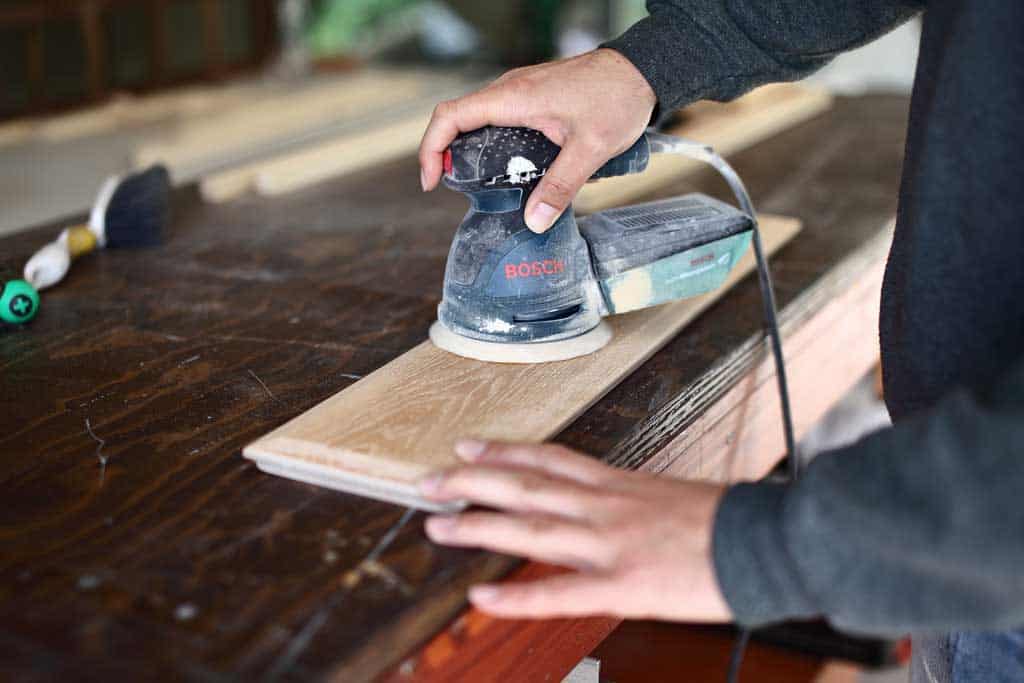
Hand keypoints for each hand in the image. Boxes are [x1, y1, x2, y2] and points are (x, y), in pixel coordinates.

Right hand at [418, 49, 656, 232]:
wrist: (642, 69)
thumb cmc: (618, 98)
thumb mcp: (590, 149)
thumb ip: (561, 187)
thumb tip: (534, 221)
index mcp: (514, 98)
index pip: (451, 116)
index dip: (431, 148)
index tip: (432, 181)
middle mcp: (510, 90)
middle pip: (458, 120)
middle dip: (447, 155)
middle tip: (457, 191)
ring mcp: (521, 91)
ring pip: (479, 119)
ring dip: (471, 149)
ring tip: (482, 184)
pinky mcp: (533, 96)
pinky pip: (500, 118)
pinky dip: (493, 142)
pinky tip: (513, 167)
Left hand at [419, 440, 732, 620]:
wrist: (768, 541)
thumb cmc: (726, 521)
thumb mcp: (670, 496)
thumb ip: (630, 500)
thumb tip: (605, 506)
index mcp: (618, 484)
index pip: (548, 460)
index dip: (504, 451)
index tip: (469, 446)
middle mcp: (604, 506)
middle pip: (525, 485)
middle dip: (473, 481)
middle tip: (430, 479)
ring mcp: (609, 544)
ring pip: (530, 529)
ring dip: (479, 526)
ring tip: (437, 525)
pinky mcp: (623, 586)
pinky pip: (558, 593)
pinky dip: (516, 599)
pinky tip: (480, 600)